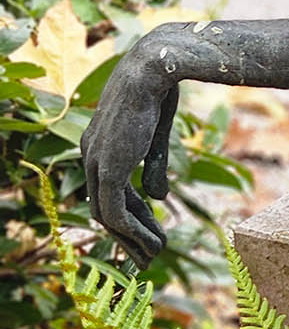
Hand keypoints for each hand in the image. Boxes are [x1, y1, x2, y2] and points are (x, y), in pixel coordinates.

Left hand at [80, 33, 181, 266]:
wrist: (152, 71)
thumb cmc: (157, 93)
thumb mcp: (155, 137)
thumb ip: (151, 167)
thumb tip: (158, 197)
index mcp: (97, 144)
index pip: (108, 190)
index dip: (130, 216)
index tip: (149, 234)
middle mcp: (89, 154)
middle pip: (104, 208)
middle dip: (127, 236)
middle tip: (148, 257)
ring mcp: (95, 162)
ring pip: (108, 216)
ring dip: (132, 239)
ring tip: (155, 255)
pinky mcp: (108, 169)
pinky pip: (116, 213)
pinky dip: (133, 232)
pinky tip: (152, 242)